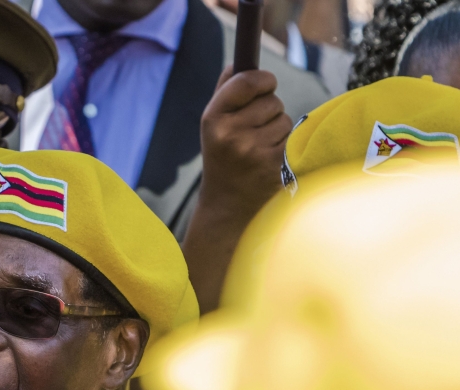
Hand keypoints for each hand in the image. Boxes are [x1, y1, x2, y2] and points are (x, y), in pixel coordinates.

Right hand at [182, 67, 292, 313]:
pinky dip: (286, 147)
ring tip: (259, 150)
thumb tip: (240, 64)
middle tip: (253, 133)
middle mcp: (231, 133)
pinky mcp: (274, 163)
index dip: (262, 79)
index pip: (247, 80)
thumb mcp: (213, 129)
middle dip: (268, 111)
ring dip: (278, 131)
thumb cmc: (222, 163)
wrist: (227, 209)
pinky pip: (292, 138)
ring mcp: (254, 150)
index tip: (266, 84)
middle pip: (271, 100)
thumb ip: (224, 95)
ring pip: (285, 119)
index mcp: (212, 119)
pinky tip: (269, 161)